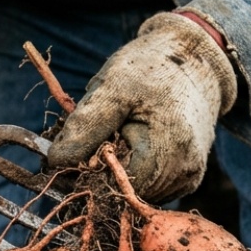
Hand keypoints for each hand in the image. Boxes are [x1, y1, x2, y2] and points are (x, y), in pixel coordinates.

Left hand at [47, 12, 237, 201]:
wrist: (195, 60)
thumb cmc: (151, 68)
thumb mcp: (113, 87)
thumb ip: (85, 126)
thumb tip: (56, 162)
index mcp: (168, 151)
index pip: (114, 185)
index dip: (88, 170)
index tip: (79, 144)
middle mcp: (183, 173)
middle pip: (125, 191)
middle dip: (103, 168)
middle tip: (103, 130)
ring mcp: (188, 178)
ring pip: (136, 191)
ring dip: (118, 169)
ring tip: (123, 131)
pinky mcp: (188, 178)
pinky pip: (150, 186)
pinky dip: (135, 169)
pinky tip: (137, 141)